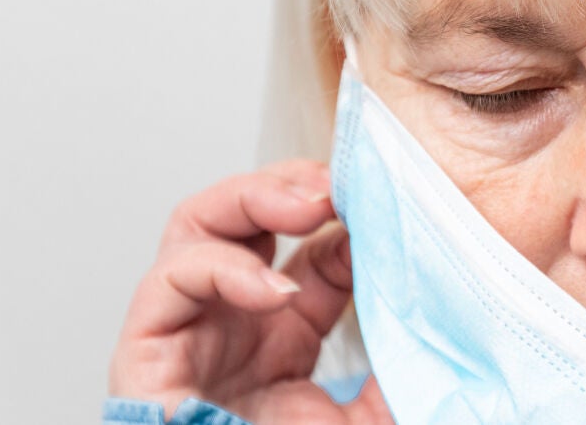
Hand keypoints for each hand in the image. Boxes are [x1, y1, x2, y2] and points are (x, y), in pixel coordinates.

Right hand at [108, 159, 390, 423]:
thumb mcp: (379, 413)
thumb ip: (405, 357)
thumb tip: (441, 293)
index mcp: (287, 335)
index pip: (312, 251)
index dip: (345, 220)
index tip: (382, 205)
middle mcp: (234, 324)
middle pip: (244, 219)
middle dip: (288, 186)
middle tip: (337, 184)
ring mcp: (189, 333)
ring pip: (197, 227)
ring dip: (252, 199)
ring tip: (309, 205)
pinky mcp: (144, 355)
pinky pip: (168, 283)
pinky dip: (222, 269)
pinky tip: (274, 287)